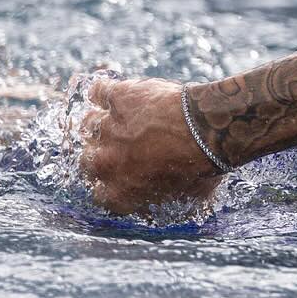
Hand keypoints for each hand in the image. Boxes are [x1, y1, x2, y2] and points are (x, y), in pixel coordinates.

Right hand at [77, 77, 224, 215]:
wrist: (207, 129)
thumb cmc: (203, 165)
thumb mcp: (188, 198)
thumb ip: (169, 201)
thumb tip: (171, 204)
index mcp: (119, 192)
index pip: (100, 195)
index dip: (112, 185)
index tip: (124, 176)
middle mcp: (105, 163)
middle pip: (89, 161)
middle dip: (105, 154)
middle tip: (125, 146)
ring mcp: (107, 129)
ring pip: (89, 125)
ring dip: (103, 123)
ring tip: (123, 119)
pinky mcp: (117, 98)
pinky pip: (99, 92)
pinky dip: (105, 92)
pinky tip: (116, 94)